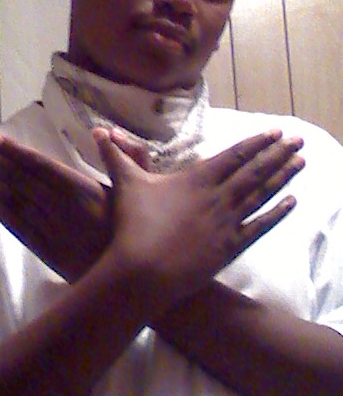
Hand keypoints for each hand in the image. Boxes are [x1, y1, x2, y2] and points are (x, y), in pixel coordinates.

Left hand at [0, 129, 148, 282]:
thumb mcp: (140, 185)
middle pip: (22, 181)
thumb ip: (125, 154)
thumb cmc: (142, 226)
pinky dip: (5, 214)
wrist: (139, 274)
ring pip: (18, 202)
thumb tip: (102, 131)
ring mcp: (54, 230)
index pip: (42, 166)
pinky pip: (22, 229)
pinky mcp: (50, 251)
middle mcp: (63, 208)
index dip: (17, 152)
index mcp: (83, 189)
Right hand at [95, 128, 304, 306]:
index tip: (276, 133)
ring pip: (262, 194)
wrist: (144, 268)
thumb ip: (115, 155)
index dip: (256, 143)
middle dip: (278, 154)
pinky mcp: (230, 246)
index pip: (235, 155)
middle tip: (299, 140)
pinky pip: (259, 227)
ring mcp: (228, 222)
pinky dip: (277, 214)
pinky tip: (293, 203)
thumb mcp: (126, 184)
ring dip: (283, 177)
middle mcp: (219, 196)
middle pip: (255, 171)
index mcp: (199, 179)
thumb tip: (97, 130)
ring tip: (302, 162)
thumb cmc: (136, 223)